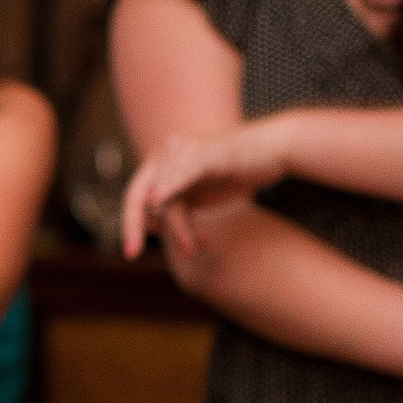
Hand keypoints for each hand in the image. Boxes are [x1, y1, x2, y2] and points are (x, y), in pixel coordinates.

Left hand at [120, 121, 289, 258]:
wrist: (273, 149)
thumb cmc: (237, 171)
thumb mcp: (200, 194)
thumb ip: (176, 206)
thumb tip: (152, 226)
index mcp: (163, 163)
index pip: (134, 195)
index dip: (129, 223)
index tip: (131, 252)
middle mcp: (167, 154)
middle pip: (137, 194)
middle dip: (132, 226)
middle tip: (131, 253)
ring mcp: (185, 151)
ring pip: (168, 198)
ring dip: (179, 229)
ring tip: (193, 250)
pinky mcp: (206, 154)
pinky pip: (184, 172)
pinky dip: (170, 185)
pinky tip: (159, 200)